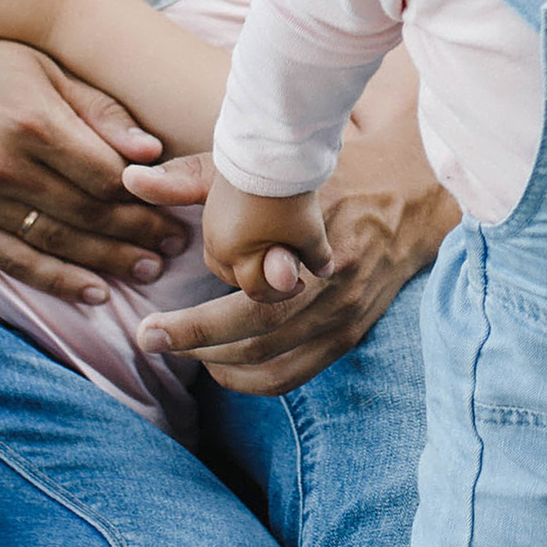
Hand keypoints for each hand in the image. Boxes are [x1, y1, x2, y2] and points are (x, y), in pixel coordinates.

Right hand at [0, 23, 175, 302]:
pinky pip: (14, 261)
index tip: (175, 206)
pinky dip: (57, 281)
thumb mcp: (44, 66)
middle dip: (138, 233)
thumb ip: (98, 109)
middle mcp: (3, 164)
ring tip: (148, 269)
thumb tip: (152, 151)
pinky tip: (94, 293)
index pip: (106, 174)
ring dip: (109, 261)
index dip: (146, 197)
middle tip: (175, 245)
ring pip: (57, 243)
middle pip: (88, 213)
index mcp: (31, 119)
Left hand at [139, 126, 455, 393]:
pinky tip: (224, 364)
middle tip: (151, 340)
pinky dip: (254, 379)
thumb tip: (133, 180)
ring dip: (222, 368)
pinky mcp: (351, 332)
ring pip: (273, 367)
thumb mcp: (267, 167)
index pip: (245, 310)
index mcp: (312, 252)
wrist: (412, 190)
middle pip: (255, 344)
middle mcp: (333, 293)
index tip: (149, 331)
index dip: (193, 329)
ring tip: (185, 350)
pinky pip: (296, 374)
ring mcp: (346, 317)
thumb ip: (195, 177)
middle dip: (196, 349)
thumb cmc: (332, 173)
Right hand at [197, 173, 332, 306]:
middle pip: (232, 276)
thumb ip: (316, 257)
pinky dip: (238, 243)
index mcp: (235, 254)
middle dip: (258, 279)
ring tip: (270, 254)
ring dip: (244, 263)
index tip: (303, 283)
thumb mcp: (309, 231)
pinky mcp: (214, 202)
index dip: (282, 292)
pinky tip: (259, 233)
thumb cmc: (288, 195)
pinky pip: (220, 236)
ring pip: (221, 258)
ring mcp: (212, 221)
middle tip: (285, 271)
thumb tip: (324, 272)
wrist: (269, 147)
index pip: (256, 290)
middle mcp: (216, 241)